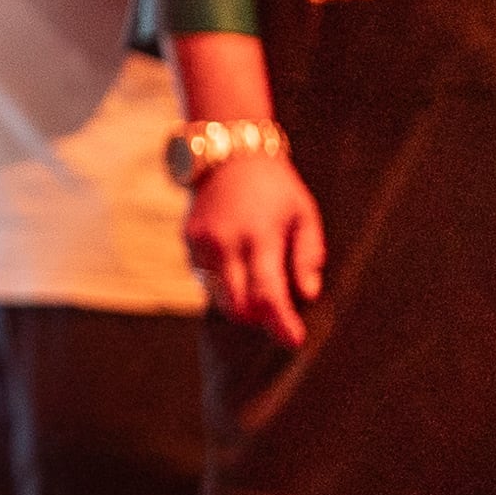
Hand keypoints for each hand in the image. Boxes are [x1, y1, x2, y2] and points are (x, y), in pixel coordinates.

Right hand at [186, 151, 323, 345]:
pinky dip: (223, 284)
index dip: (281, 323)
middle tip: (277, 312)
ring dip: (240, 302)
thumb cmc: (275, 187)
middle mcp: (225, 242)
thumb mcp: (304, 214)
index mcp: (259, 236)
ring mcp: (201, 243)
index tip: (294, 341)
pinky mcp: (188, 241)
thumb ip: (307, 255)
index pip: (268, 293)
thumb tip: (307, 294)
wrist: (229, 153)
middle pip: (237, 305)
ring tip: (259, 285)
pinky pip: (205, 279)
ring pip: (218, 297)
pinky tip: (238, 266)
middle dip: (258, 318)